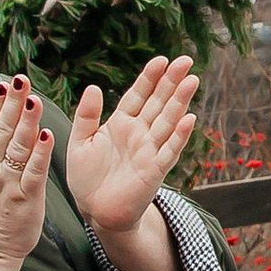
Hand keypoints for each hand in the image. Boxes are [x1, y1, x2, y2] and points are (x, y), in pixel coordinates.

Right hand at [0, 77, 52, 270]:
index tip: (5, 82)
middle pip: (2, 131)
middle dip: (12, 104)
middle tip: (22, 79)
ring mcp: (6, 184)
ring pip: (17, 147)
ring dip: (27, 122)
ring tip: (35, 99)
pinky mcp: (25, 199)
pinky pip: (32, 173)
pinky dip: (39, 154)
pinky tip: (47, 135)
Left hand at [67, 55, 198, 241]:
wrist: (95, 212)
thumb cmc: (87, 178)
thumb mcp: (79, 142)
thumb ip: (87, 115)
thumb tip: (95, 87)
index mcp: (120, 123)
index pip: (138, 95)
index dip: (149, 78)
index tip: (161, 59)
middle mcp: (139, 133)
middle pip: (158, 102)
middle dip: (171, 81)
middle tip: (186, 60)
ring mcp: (149, 150)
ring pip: (168, 121)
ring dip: (180, 102)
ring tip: (192, 81)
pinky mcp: (155, 170)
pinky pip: (169, 150)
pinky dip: (180, 135)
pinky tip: (190, 119)